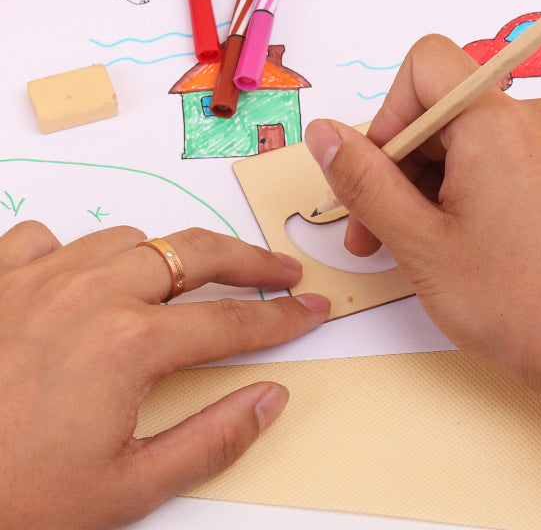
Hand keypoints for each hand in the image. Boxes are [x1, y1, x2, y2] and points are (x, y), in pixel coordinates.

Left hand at [0, 222, 329, 529]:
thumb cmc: (12, 502)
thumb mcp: (126, 492)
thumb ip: (213, 439)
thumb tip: (271, 398)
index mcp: (129, 344)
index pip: (233, 323)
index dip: (283, 318)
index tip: (312, 310)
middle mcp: (90, 295)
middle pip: (194, 253)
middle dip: (248, 260)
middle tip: (279, 270)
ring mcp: (36, 279)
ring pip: (126, 238)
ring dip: (163, 256)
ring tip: (179, 282)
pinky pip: (43, 238)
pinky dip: (71, 251)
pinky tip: (75, 278)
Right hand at [304, 34, 540, 403]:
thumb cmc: (519, 304)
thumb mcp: (419, 242)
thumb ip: (363, 180)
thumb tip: (324, 132)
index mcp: (498, 121)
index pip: (425, 65)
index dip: (387, 115)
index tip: (377, 176)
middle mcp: (535, 118)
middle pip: (443, 109)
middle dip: (399, 164)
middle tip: (375, 231)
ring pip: (469, 138)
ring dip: (429, 184)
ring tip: (414, 248)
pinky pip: (500, 158)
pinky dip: (466, 188)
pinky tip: (457, 242)